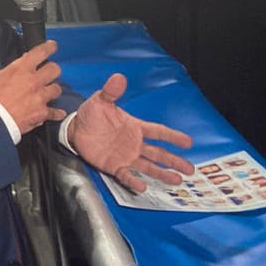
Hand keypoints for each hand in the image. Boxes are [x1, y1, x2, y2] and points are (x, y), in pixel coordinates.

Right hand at [0, 40, 65, 134]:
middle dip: (53, 70)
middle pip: (55, 69)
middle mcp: (34, 81)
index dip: (49, 47)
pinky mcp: (42, 112)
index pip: (40, 52)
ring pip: (57, 89)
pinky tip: (57, 113)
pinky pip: (55, 112)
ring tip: (47, 93)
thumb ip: (14, 68)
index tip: (52, 46)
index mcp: (21, 69)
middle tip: (49, 73)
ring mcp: (40, 97)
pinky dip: (56, 113)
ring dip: (52, 90)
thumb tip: (22, 64)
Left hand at [68, 73, 194, 191]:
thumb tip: (119, 77)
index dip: (173, 136)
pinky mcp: (114, 166)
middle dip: (174, 160)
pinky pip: (126, 175)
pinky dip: (134, 181)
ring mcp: (126, 156)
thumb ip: (111, 92)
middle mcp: (134, 144)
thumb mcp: (100, 101)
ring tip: (177, 180)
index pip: (158, 132)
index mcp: (135, 127)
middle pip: (159, 153)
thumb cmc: (91, 115)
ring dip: (162, 173)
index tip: (188, 142)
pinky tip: (143, 187)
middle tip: (190, 169)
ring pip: (148, 166)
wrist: (75, 129)